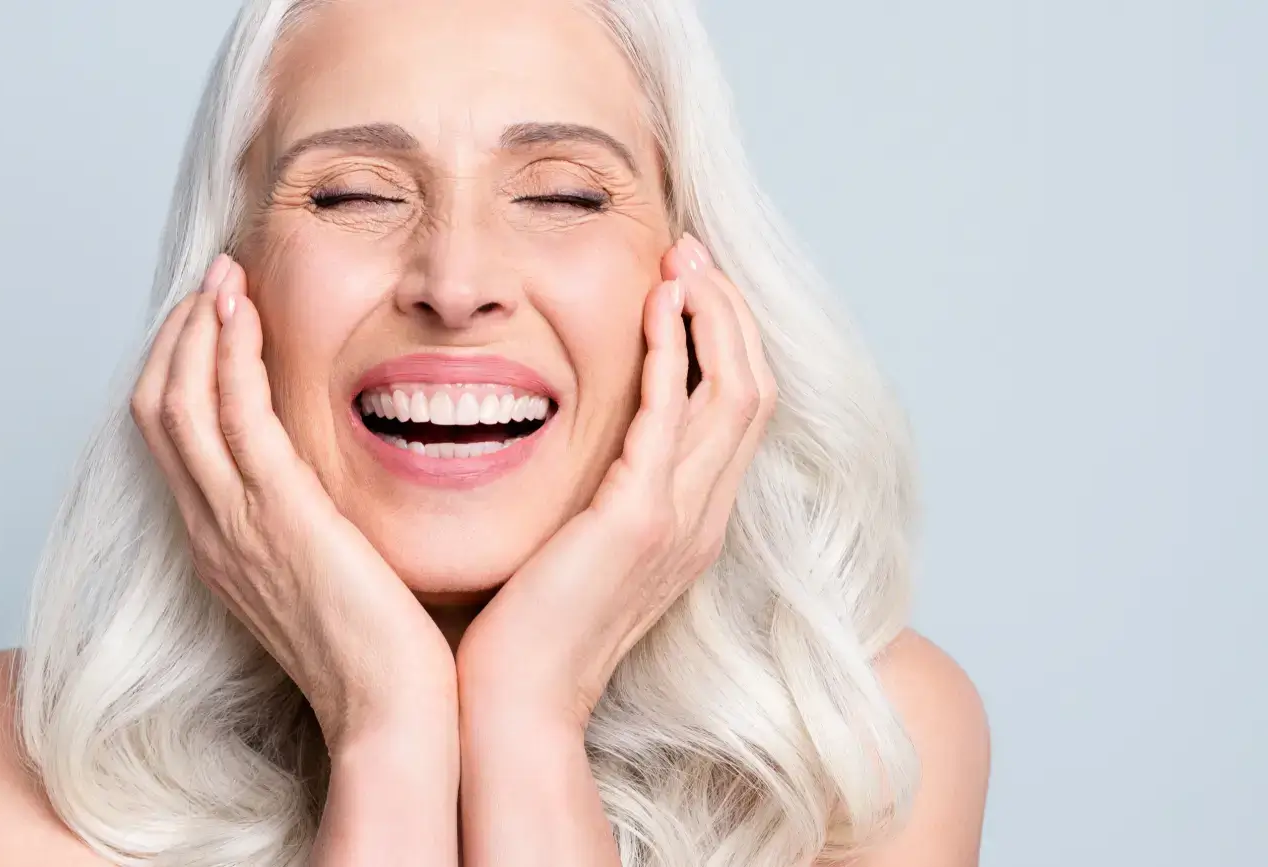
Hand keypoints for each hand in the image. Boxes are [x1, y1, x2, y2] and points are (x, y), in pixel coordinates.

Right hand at [132, 254, 456, 747]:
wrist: (390, 715)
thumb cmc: (381, 657)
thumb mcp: (328, 579)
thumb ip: (312, 530)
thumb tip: (328, 491)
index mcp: (220, 547)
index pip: (172, 439)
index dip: (181, 369)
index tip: (213, 318)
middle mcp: (211, 531)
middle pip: (156, 409)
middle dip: (178, 334)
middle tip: (212, 280)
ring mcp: (234, 524)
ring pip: (179, 401)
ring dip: (196, 328)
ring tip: (222, 276)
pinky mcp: (276, 515)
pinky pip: (232, 415)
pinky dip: (229, 354)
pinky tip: (245, 312)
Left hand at [457, 234, 777, 728]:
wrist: (514, 709)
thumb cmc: (522, 637)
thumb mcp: (570, 551)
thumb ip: (585, 498)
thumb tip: (562, 447)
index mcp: (689, 525)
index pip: (735, 413)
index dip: (724, 341)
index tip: (688, 284)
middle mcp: (700, 520)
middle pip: (753, 389)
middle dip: (730, 311)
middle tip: (693, 253)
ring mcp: (679, 521)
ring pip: (735, 392)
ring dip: (713, 315)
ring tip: (683, 260)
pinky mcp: (639, 520)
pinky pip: (673, 414)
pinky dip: (672, 351)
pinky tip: (656, 304)